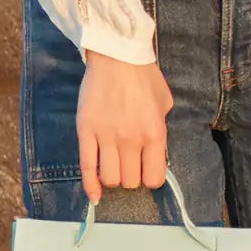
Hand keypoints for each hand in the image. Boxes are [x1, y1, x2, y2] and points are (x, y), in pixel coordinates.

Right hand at [77, 52, 174, 203]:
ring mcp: (106, 137)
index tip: (146, 170)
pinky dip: (90, 186)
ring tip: (114, 166)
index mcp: (155, 133)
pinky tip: (94, 196)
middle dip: (132, 177)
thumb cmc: (144, 76)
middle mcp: (131, 139)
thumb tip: (155, 153)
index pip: (154, 178)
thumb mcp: (165, 103)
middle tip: (130, 165)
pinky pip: (86, 167)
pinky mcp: (86, 131)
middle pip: (130, 181)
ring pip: (110, 178)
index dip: (150, 178)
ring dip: (113, 178)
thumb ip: (160, 131)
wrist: (116, 54)